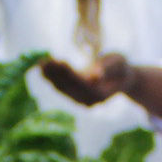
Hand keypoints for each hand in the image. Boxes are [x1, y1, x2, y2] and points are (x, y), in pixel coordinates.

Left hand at [36, 52, 161, 118]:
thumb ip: (108, 67)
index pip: (80, 82)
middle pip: (68, 86)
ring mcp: (82, 101)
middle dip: (54, 73)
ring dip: (50, 76)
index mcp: (100, 93)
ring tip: (39, 63)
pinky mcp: (76, 98)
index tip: (56, 60)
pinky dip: (51, 78)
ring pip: (62, 88)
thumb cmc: (121, 67)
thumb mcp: (119, 62)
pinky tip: (42, 69)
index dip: (67, 72)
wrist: (123, 79)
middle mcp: (89, 101)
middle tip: (42, 60)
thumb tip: (96, 74)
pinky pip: (62, 88)